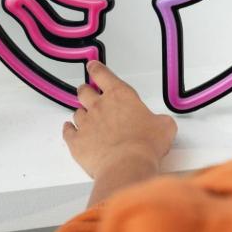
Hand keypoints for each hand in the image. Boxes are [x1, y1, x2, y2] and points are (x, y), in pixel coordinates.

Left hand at [63, 61, 176, 201]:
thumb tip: (161, 124)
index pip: (103, 74)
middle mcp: (99, 106)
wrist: (127, 165)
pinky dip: (68, 130)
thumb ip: (159, 120)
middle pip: (84, 91)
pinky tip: (70, 130)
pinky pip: (67, 132)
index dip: (96, 68)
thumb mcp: (164, 126)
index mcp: (120, 95)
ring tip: (86, 117)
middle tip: (89, 92)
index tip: (93, 65)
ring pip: (77, 112)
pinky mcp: (76, 142)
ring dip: (81, 113)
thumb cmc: (144, 144)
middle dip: (86, 91)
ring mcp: (86, 123)